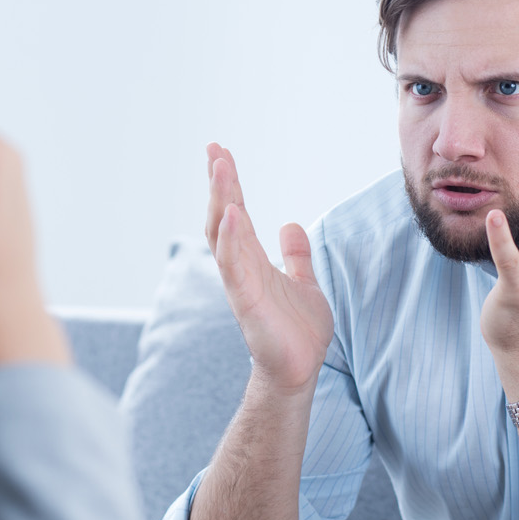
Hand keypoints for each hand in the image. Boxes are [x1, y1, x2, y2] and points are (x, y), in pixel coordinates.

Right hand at [205, 143, 332, 395]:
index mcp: (253, 260)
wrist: (299, 370)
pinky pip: (233, 266)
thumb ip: (296, 256)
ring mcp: (240, 283)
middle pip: (223, 216)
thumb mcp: (304, 282)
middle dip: (218, 183)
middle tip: (214, 149)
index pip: (236, 213)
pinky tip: (231, 214)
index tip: (220, 152)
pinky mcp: (245, 303)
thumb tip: (290, 226)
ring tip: (220, 169)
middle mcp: (242, 267)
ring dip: (221, 200)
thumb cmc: (298, 331)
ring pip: (223, 235)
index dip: (229, 183)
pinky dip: (230, 240)